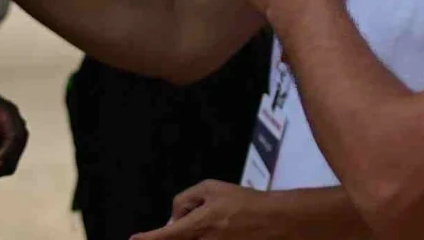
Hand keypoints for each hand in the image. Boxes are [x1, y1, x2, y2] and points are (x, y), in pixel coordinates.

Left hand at [130, 181, 282, 239]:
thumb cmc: (243, 200)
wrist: (276, 220)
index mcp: (201, 224)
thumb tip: (173, 218)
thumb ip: (186, 200)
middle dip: (171, 234)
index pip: (166, 236)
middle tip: (180, 222)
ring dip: (189, 233)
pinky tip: (216, 228)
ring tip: (213, 221)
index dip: (148, 239)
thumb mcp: (212, 188)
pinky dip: (200, 236)